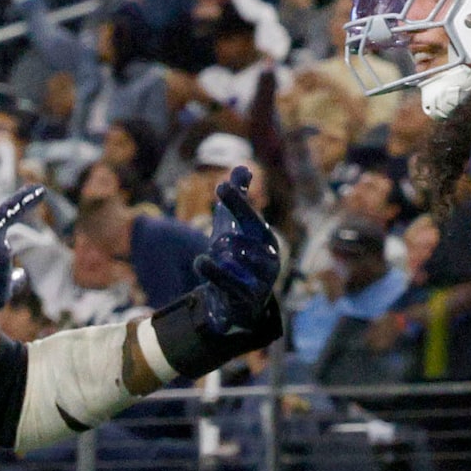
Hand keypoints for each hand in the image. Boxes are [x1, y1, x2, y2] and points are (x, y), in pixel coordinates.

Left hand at [181, 169, 285, 355]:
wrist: (241, 302)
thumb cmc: (238, 257)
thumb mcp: (234, 227)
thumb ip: (238, 198)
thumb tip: (241, 167)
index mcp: (266, 239)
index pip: (251, 217)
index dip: (237, 202)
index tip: (221, 187)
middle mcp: (269, 260)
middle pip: (238, 243)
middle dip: (221, 243)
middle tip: (216, 247)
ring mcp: (260, 283)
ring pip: (234, 265)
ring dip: (216, 262)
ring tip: (205, 260)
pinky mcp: (247, 302)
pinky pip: (229, 286)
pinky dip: (214, 275)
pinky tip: (201, 263)